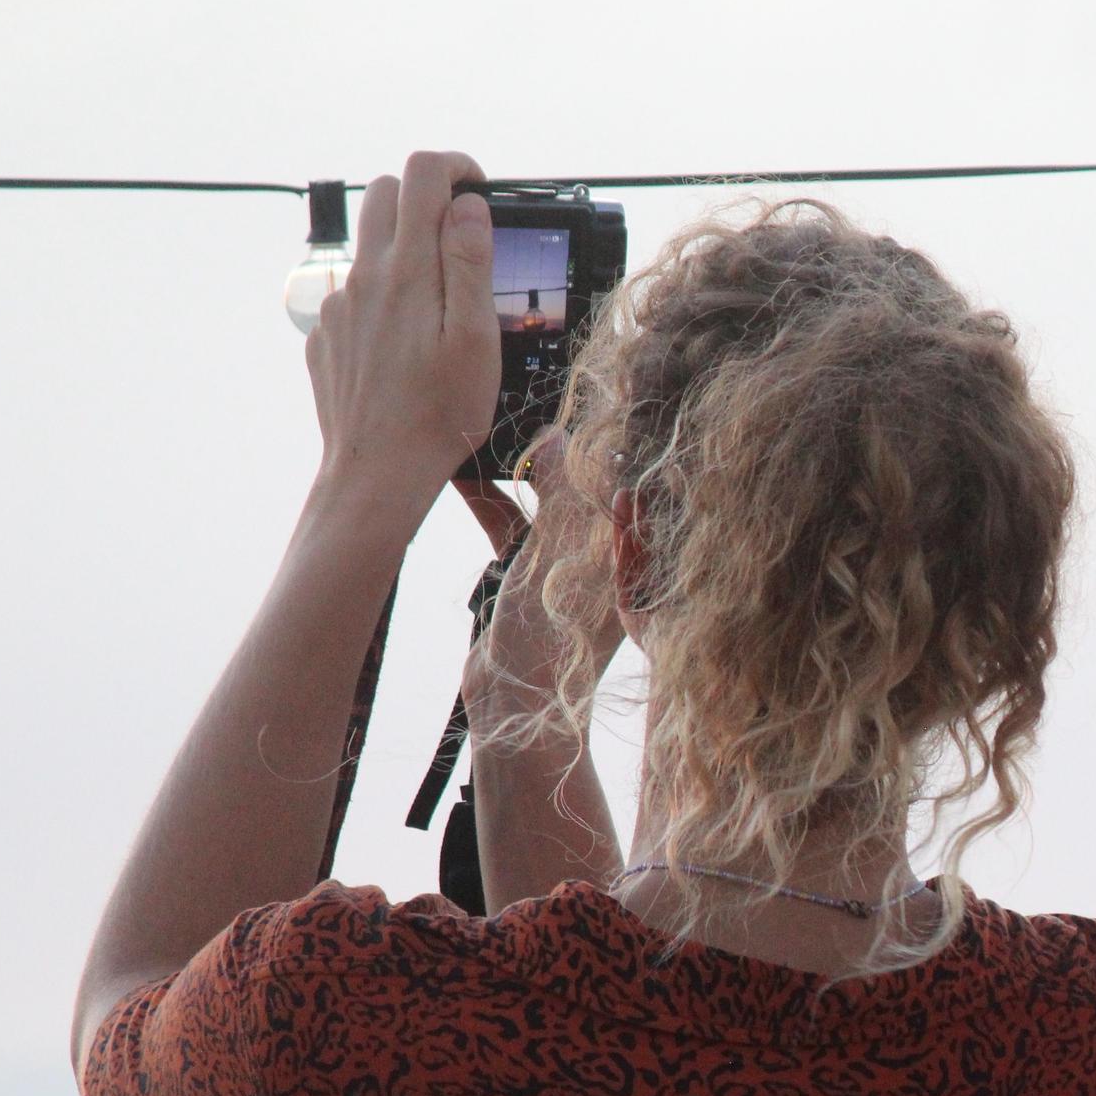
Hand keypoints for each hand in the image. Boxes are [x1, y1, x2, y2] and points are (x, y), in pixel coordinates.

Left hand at [305, 150, 500, 523]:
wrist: (377, 473)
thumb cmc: (439, 413)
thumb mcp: (477, 340)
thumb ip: (470, 264)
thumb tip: (467, 207)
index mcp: (408, 271)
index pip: (422, 175)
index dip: (457, 168)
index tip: (481, 190)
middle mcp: (365, 277)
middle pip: (383, 193)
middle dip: (424, 196)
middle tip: (461, 234)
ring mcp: (339, 305)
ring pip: (367, 246)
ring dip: (404, 249)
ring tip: (439, 302)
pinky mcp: (326, 336)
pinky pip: (354, 295)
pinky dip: (383, 299)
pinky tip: (407, 346)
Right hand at [457, 430, 625, 705]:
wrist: (513, 701)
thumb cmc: (553, 632)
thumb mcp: (558, 553)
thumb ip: (562, 493)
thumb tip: (556, 434)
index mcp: (631, 549)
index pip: (626, 478)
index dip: (609, 437)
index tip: (585, 394)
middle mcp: (607, 552)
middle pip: (587, 481)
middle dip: (558, 446)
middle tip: (526, 405)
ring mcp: (570, 562)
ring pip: (545, 498)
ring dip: (517, 471)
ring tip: (488, 431)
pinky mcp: (532, 573)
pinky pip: (515, 524)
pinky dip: (492, 501)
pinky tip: (464, 473)